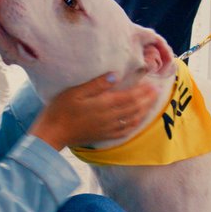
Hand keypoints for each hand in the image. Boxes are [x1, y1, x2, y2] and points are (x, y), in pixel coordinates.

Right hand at [30, 74, 160, 149]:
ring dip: (144, 111)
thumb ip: (97, 84)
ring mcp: (107, 128)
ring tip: (152, 103)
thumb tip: (115, 75)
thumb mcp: (76, 92)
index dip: (143, 91)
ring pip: (132, 119)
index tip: (152, 84)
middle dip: (147, 99)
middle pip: (134, 108)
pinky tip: (138, 120)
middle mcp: (109, 117)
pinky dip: (135, 124)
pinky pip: (125, 131)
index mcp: (103, 104)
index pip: (129, 97)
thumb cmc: (60, 109)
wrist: (52, 133)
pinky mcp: (104, 136)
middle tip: (158, 91)